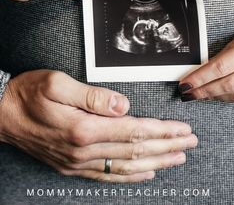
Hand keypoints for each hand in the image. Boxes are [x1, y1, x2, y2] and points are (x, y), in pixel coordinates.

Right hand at [0, 70, 197, 182]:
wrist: (2, 113)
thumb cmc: (28, 95)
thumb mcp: (57, 84)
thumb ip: (93, 96)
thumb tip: (123, 104)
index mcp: (83, 128)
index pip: (134, 131)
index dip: (162, 130)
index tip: (181, 129)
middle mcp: (83, 149)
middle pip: (135, 150)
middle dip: (167, 146)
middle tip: (189, 144)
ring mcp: (77, 161)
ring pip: (126, 166)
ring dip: (155, 162)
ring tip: (176, 158)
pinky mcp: (71, 165)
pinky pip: (107, 175)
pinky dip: (130, 176)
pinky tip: (145, 174)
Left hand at [179, 39, 233, 101]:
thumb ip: (221, 56)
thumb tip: (200, 68)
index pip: (218, 68)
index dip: (199, 78)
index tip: (185, 84)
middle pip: (225, 85)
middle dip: (203, 91)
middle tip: (187, 93)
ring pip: (233, 94)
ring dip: (213, 95)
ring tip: (198, 94)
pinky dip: (226, 97)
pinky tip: (217, 96)